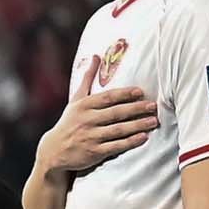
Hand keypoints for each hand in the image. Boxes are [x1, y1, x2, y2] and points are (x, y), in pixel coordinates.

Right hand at [38, 75, 160, 188]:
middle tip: (153, 106)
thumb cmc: (70, 122)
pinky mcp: (94, 152)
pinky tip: (143, 137)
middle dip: (136, 109)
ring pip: (118, 130)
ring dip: (137, 125)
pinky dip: (130, 142)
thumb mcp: (75, 100)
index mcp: (83, 105)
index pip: (107, 97)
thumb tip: (96, 56)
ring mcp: (91, 137)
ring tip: (154, 121)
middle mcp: (87, 120)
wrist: (54, 150)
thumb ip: (87, 78)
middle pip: (116, 113)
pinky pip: (115, 146)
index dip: (124, 94)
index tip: (140, 91)